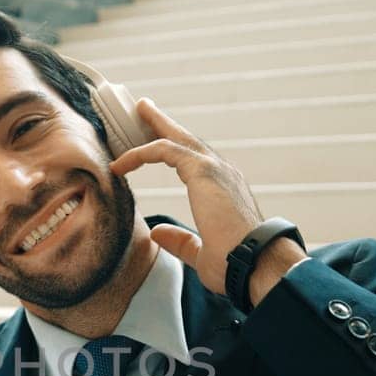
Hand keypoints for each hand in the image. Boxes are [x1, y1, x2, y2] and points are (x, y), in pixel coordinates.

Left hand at [109, 99, 305, 298]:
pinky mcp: (203, 171)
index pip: (195, 163)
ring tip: (137, 111)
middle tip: (145, 110)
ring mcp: (215, 169)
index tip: (151, 149)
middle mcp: (223, 173)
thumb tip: (157, 232)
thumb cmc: (234, 265)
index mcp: (225, 191)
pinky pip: (164, 150)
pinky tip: (120, 164)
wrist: (255, 264)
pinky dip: (140, 153)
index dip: (172, 152)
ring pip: (177, 138)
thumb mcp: (201, 253)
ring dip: (154, 124)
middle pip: (188, 141)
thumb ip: (179, 241)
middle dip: (165, 124)